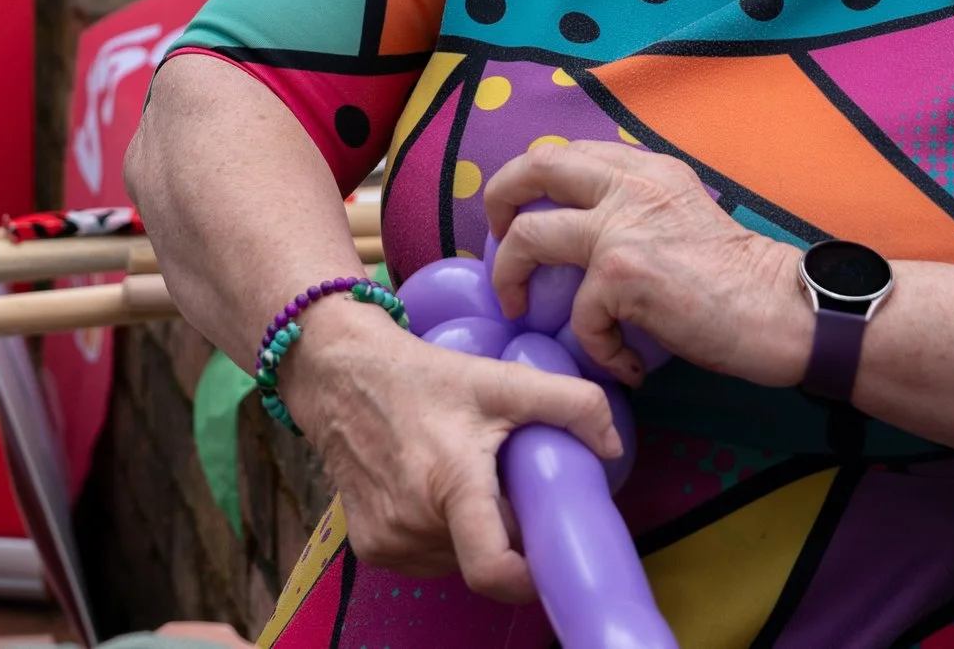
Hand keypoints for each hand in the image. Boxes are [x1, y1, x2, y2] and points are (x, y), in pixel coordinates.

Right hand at [279, 299, 621, 602]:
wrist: (339, 374)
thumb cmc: (420, 377)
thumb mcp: (499, 378)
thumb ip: (570, 402)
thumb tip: (613, 446)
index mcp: (450, 484)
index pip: (493, 571)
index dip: (530, 579)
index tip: (549, 558)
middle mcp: (413, 522)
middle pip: (484, 558)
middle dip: (506, 533)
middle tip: (506, 488)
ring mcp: (387, 540)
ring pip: (456, 562)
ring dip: (472, 535)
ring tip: (468, 483)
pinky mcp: (369, 546)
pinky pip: (427, 559)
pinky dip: (442, 536)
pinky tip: (436, 493)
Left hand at [484, 141, 810, 387]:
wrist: (785, 309)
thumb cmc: (741, 280)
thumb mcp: (683, 216)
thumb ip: (637, 211)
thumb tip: (584, 237)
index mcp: (646, 170)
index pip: (567, 153)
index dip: (531, 182)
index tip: (522, 216)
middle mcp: (630, 185)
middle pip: (533, 168)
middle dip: (497, 201)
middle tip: (494, 241)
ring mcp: (622, 226)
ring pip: (527, 238)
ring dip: (510, 278)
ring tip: (519, 308)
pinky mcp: (623, 273)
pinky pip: (578, 315)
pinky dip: (596, 348)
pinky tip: (626, 364)